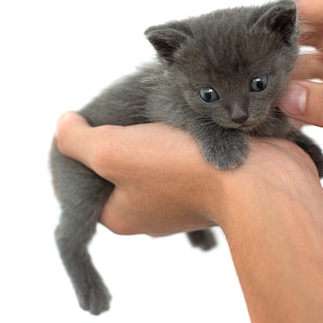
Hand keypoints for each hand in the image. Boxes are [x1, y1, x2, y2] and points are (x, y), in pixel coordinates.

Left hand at [54, 112, 318, 235]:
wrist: (258, 179)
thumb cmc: (181, 166)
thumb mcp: (111, 150)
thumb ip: (76, 140)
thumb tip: (64, 125)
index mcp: (120, 212)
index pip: (84, 181)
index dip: (79, 147)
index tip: (87, 120)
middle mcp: (149, 211)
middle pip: (120, 169)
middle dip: (119, 138)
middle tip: (123, 109)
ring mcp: (182, 199)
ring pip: (154, 160)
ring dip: (153, 136)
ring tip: (155, 110)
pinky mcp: (210, 184)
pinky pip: (185, 159)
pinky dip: (181, 140)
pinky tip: (184, 120)